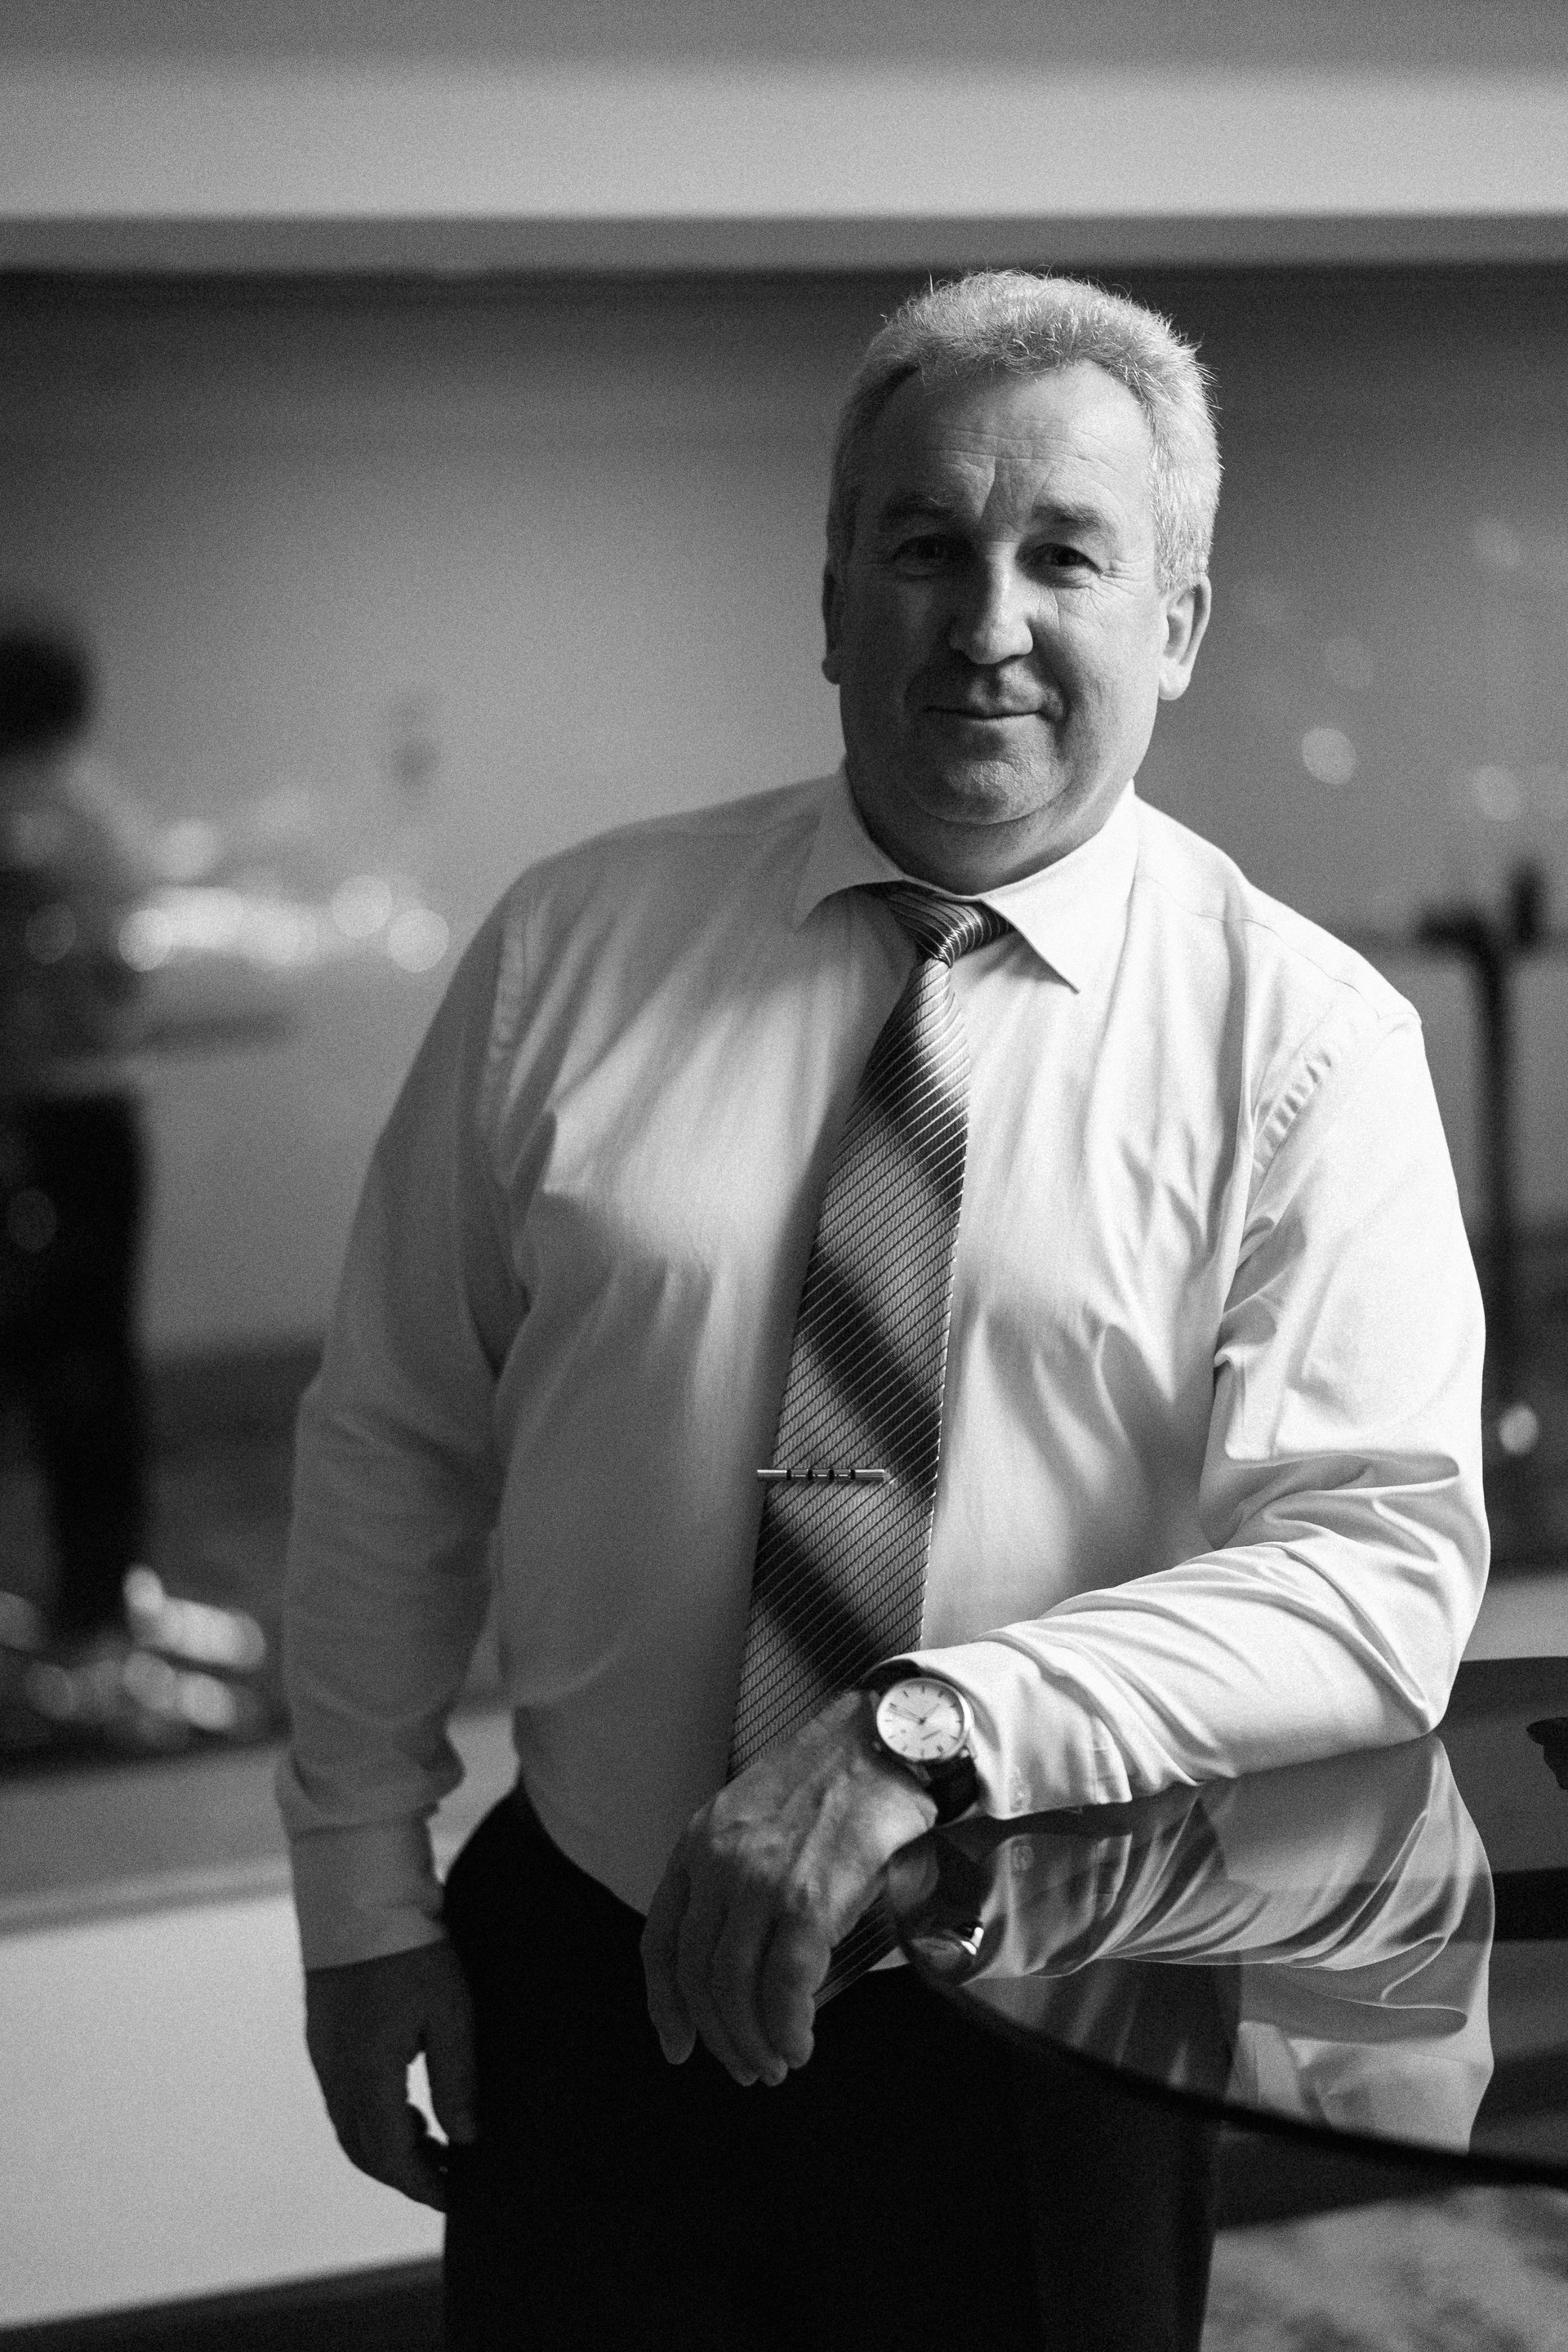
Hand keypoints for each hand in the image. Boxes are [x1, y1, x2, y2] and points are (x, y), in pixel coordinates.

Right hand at [304, 1940, 477, 2209]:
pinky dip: (371, 2117)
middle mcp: (336, 2072)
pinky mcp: (321, 2035)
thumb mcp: (451, 2014)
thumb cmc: (414, 1950)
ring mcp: (323, 2054)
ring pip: (348, 2126)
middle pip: (363, 2150)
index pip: (390, 2155)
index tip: (454, 2194)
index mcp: (368, 2074)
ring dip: (387, 2146)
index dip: (421, 2182)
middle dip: (404, 2173)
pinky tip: (406, 2103)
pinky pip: (341, 2098)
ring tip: (433, 2141)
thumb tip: (466, 2138)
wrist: (359, 1895)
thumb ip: (457, 2081)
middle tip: (446, 2176)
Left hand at [640, 1690, 933, 2087]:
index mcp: (698, 1843)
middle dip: (720, 2035)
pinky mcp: (810, 1898)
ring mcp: (761, 1882)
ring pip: (735, 1988)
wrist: (884, 1739)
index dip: (665, 2005)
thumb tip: (744, 1960)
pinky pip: (785, 1984)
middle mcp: (718, 1864)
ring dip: (755, 2041)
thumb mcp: (756, 1815)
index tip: (678, 2045)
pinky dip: (788, 2027)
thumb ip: (738, 1875)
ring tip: (777, 2064)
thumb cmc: (832, 1777)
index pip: (660, 1941)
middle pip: (698, 1975)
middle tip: (746, 2067)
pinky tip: (799, 2044)